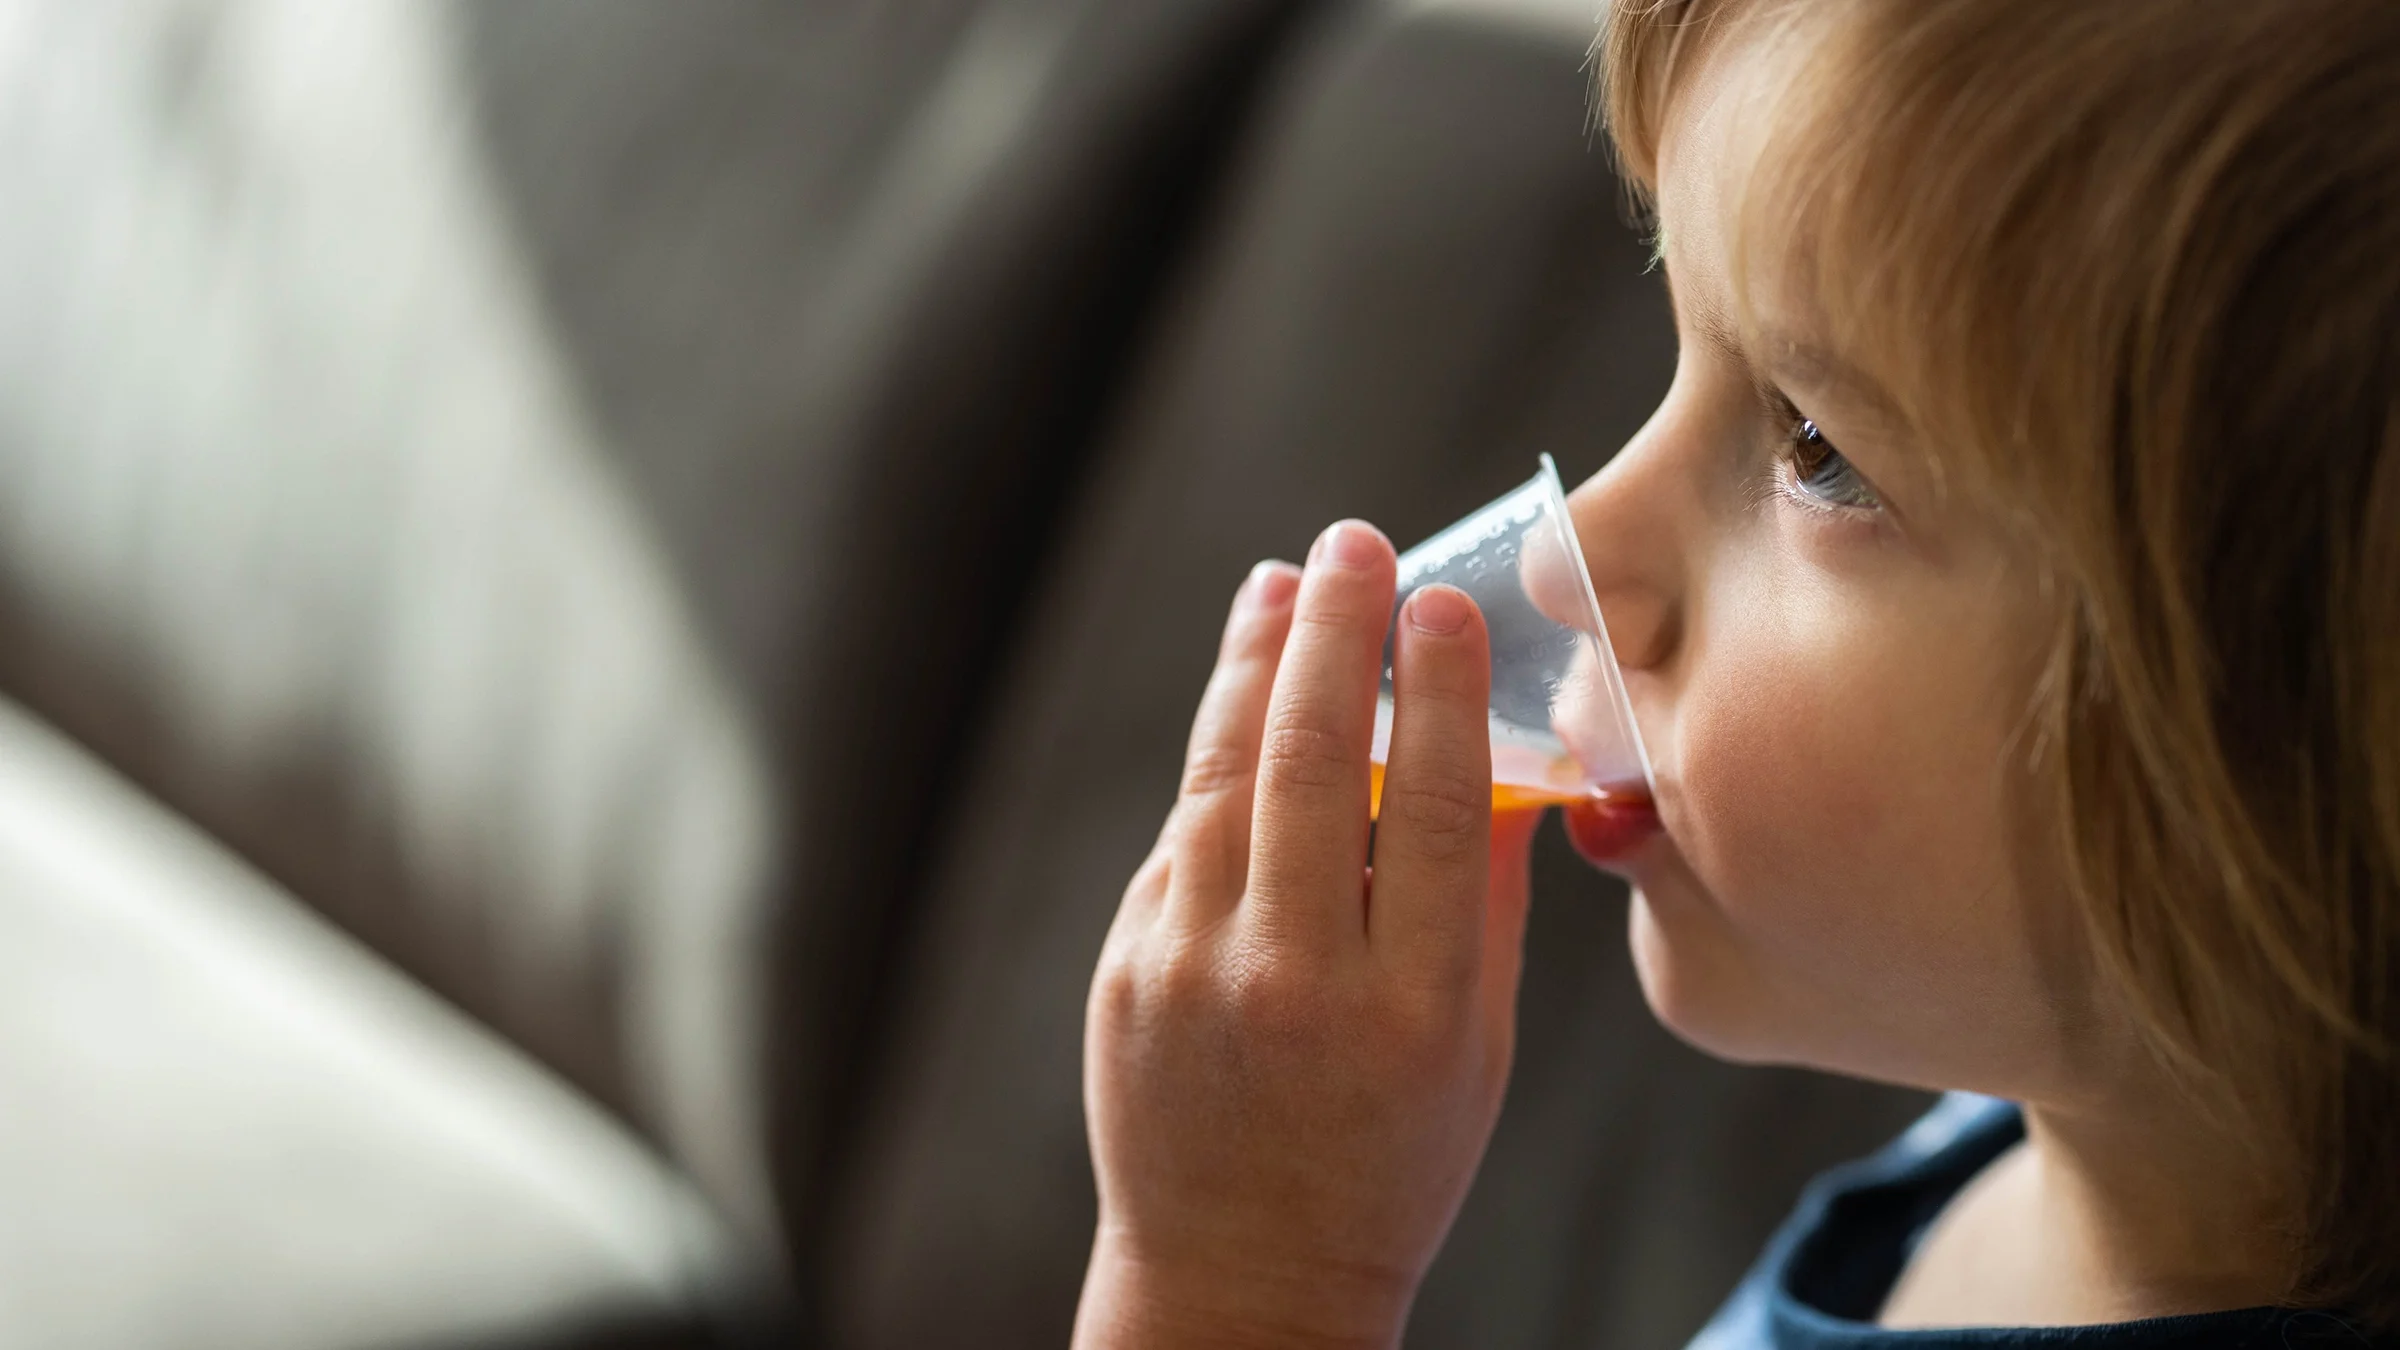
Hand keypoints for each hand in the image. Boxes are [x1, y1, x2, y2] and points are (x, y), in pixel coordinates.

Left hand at [1074, 520, 1540, 1349]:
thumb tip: (1487, 752)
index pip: (1429, 802)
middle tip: (1353, 546)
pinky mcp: (1129, 968)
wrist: (1244, 1274)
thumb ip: (1480, 902)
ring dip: (1254, 660)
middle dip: (1335, 630)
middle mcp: (1296, 980)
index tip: (1444, 600)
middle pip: (1310, 757)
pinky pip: (1184, 833)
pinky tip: (1244, 686)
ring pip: (1225, 773)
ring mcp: (1196, 970)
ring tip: (1283, 584)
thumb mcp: (1476, 1049)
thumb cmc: (1390, 1157)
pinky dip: (1217, 750)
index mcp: (1413, 1006)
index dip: (1438, 684)